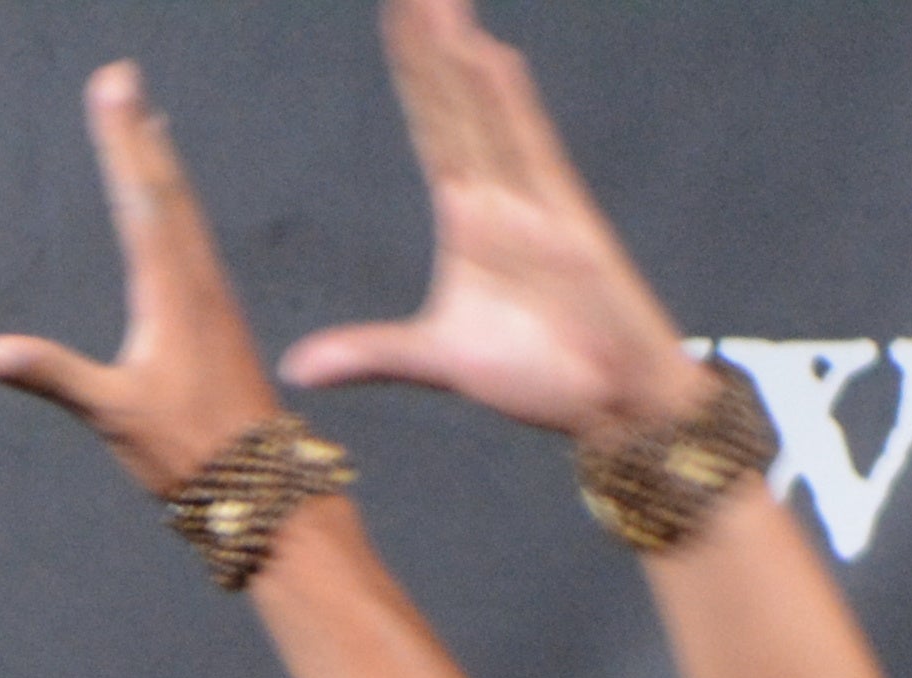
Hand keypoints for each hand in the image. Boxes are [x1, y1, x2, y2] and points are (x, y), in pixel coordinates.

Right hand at [0, 63, 300, 495]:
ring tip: (151, 122)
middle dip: (139, 134)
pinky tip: (177, 209)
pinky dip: (179, 207)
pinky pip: (195, 242)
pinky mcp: (220, 321)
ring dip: (163, 163)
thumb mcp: (114, 413)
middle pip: (165, 191)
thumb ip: (53, 375)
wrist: (262, 487)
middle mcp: (197, 284)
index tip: (112, 89)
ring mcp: (212, 300)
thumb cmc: (188, 452)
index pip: (140, 199)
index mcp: (170, 294)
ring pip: (184, 213)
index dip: (121, 141)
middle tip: (122, 79)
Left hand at [275, 0, 696, 440]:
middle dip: (432, 41)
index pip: (432, 122)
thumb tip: (297, 370)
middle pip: (456, 101)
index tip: (395, 13)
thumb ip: (371, 354)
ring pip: (487, 114)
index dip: (413, 69)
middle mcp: (499, 195)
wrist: (613, 403)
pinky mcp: (567, 225)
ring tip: (438, 2)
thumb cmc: (541, 375)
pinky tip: (489, 60)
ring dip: (461, 57)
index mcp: (468, 216)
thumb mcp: (437, 362)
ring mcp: (534, 203)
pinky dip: (509, 110)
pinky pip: (532, 154)